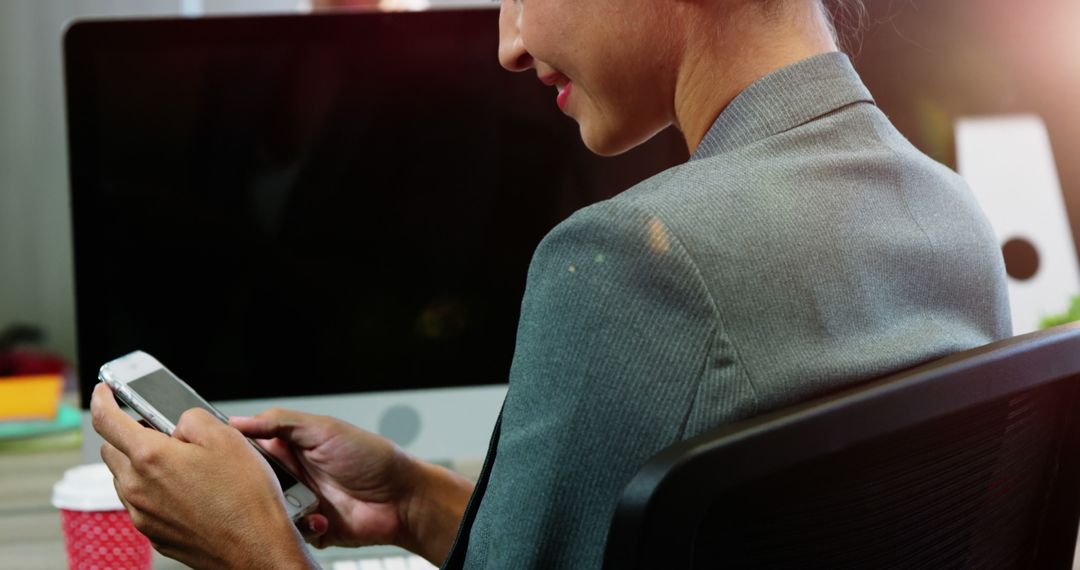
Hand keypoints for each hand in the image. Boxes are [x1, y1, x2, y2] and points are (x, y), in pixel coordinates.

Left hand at [90, 383, 314, 568]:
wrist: (256, 547)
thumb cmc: (245, 497)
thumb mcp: (226, 437)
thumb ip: (192, 418)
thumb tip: (179, 424)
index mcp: (151, 457)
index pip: (107, 420)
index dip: (103, 399)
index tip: (104, 391)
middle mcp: (139, 488)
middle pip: (112, 451)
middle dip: (128, 436)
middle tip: (159, 431)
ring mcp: (144, 515)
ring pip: (126, 479)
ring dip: (142, 466)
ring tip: (182, 465)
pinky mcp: (154, 534)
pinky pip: (142, 504)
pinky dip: (155, 492)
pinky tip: (188, 492)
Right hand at [231, 409, 473, 562]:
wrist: (402, 498)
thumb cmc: (371, 457)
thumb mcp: (324, 429)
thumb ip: (279, 422)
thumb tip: (238, 421)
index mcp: (291, 447)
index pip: (249, 449)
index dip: (237, 455)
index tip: (229, 459)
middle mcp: (292, 475)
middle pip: (253, 485)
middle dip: (260, 488)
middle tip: (275, 485)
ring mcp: (301, 503)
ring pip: (268, 513)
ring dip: (285, 509)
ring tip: (307, 502)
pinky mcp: (310, 529)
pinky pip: (290, 534)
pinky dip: (304, 528)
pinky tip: (323, 519)